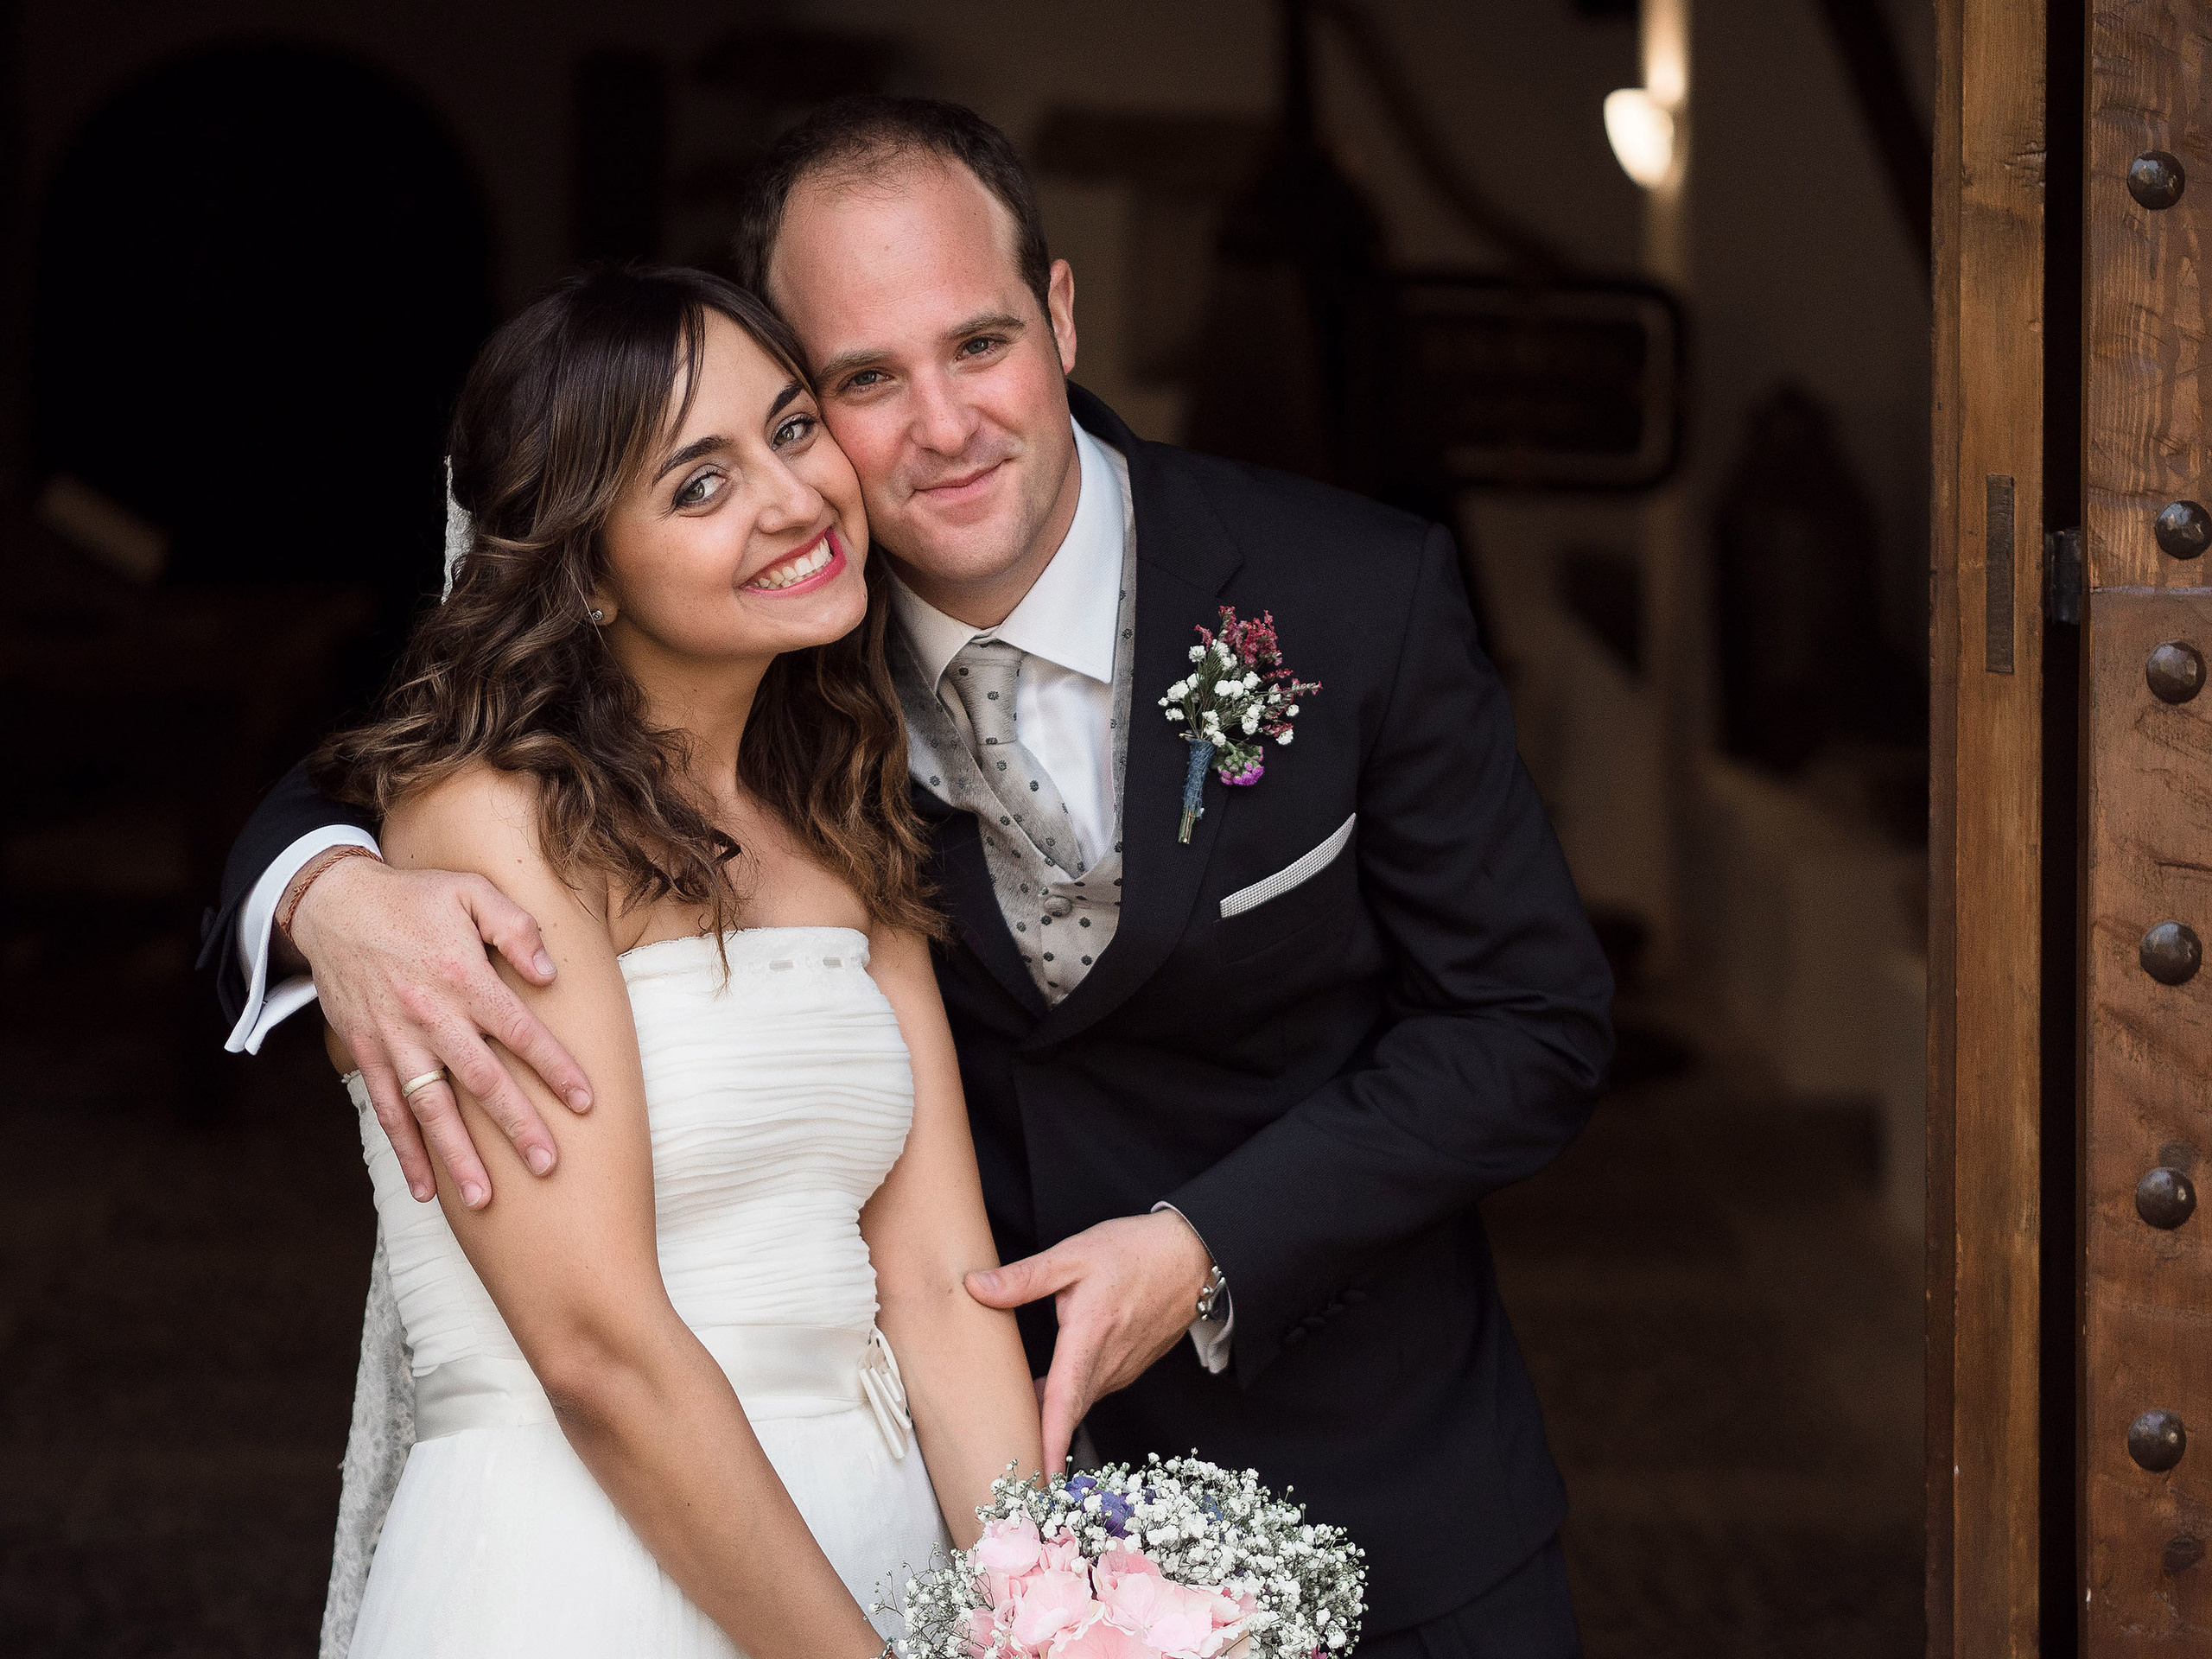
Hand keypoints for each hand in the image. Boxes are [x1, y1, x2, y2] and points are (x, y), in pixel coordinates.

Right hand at [291, 855, 592, 1208]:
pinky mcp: (367, 1053)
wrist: (333, 904)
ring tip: (485, 1199)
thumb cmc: (414, 898)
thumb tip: (548, 974)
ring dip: (457, 1157)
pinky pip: (388, 1111)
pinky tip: (425, 1189)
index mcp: (463, 978)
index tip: (585, 1101)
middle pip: (481, 1081)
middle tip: (548, 1165)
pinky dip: (405, 1152)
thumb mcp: (471, 892)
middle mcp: (430, 1017)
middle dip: (516, 1126)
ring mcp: (395, 1041)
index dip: (554, 1067)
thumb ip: (515, 929)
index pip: (519, 1032)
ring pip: (431, 1109)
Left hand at [964, 1211, 1211, 1473]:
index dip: (1049, 1443)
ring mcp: (1123, 1369)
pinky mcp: (1131, 1367)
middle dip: (1040, 1439)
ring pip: (1081, 1401)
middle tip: (1009, 1458)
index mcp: (1088, 1339)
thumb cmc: (1135, 1253)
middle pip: (1068, 1412)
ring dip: (1055, 1414)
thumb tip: (976, 1287)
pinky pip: (1095, 1389)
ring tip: (1018, 1418)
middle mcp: (1108, 1365)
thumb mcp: (1073, 1255)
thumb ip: (1024, 1277)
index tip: (1037, 1478)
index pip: (1063, 1404)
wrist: (1192, 1257)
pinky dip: (1072, 1396)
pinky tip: (1051, 1384)